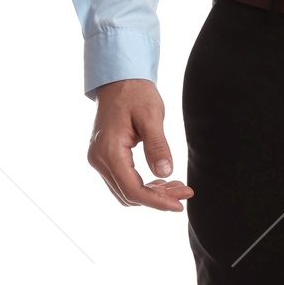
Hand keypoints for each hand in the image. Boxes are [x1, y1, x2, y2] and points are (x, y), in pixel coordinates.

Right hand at [87, 79, 192, 211]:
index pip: (133, 189)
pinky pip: (121, 181)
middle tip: (185, 192)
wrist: (118, 79)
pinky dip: (141, 186)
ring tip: (177, 187)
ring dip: (150, 194)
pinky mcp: (103, 157)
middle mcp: (98, 159)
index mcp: (109, 151)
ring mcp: (98, 159)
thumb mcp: (151, 117)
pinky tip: (162, 181)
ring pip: (124, 191)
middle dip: (158, 199)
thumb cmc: (135, 93)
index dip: (157, 202)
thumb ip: (157, 146)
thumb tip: (165, 173)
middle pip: (128, 194)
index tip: (179, 205)